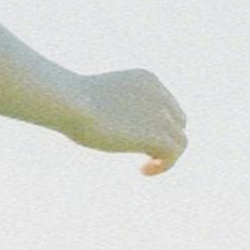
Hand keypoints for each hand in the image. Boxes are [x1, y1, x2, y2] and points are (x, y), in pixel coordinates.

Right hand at [67, 68, 187, 173]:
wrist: (72, 104)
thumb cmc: (70, 103)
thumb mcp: (98, 99)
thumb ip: (114, 109)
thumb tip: (113, 127)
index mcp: (147, 79)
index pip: (167, 105)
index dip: (157, 125)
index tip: (136, 138)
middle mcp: (160, 93)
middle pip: (178, 121)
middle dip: (164, 139)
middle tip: (142, 154)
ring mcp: (161, 114)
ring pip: (180, 140)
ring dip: (164, 156)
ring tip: (144, 166)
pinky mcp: (158, 135)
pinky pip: (174, 154)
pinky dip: (163, 166)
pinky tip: (142, 170)